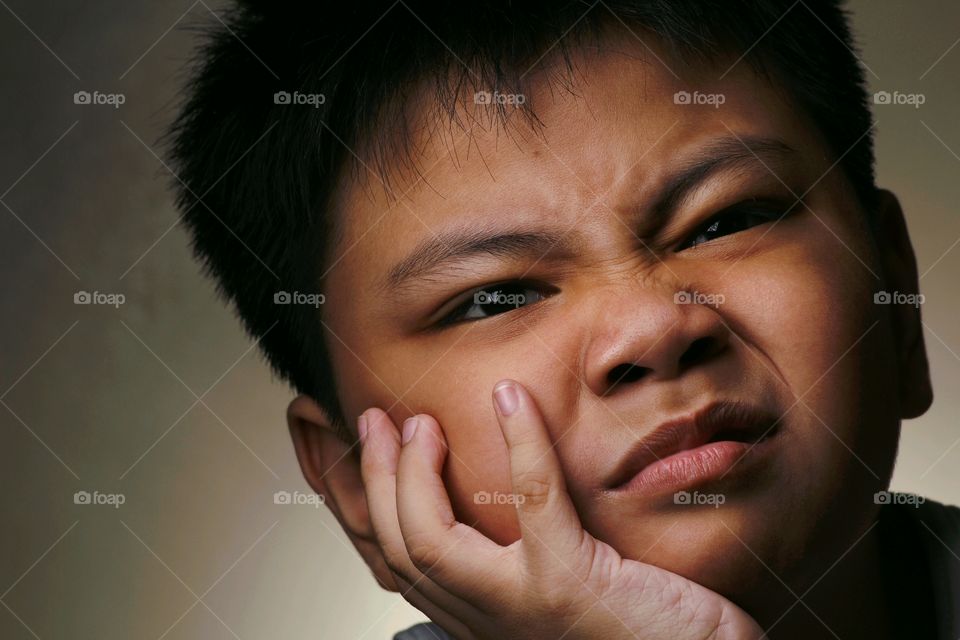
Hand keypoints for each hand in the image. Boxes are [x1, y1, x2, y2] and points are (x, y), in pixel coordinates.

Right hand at [358, 380, 763, 639]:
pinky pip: (531, 500)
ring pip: (430, 539)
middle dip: (376, 481)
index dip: (370, 506)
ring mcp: (523, 606)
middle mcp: (489, 622)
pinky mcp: (570, 583)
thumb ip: (523, 564)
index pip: (402, 564)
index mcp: (484, 619)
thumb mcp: (563, 598)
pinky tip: (511, 397)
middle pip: (400, 549)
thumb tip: (499, 509)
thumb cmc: (644, 634)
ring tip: (418, 422)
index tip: (366, 452)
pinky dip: (519, 440)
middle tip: (378, 423)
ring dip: (413, 472)